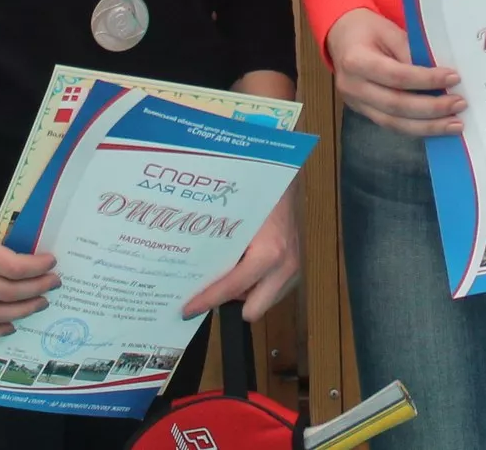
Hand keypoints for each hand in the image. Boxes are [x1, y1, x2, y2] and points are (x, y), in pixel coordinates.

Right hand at [0, 175, 61, 343]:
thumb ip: (3, 235)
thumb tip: (33, 254)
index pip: (11, 267)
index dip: (37, 268)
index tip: (51, 263)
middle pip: (5, 292)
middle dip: (36, 289)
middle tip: (53, 283)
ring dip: (20, 311)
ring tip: (38, 302)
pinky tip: (8, 324)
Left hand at [183, 184, 301, 322]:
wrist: (285, 174)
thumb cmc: (259, 191)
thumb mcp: (236, 218)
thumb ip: (221, 246)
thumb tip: (195, 271)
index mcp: (270, 254)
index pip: (233, 288)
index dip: (207, 300)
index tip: (187, 309)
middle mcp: (286, 267)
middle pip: (253, 310)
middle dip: (232, 302)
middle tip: (211, 287)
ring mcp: (295, 268)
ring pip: (263, 302)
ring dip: (245, 293)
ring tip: (229, 270)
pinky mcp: (298, 266)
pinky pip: (272, 290)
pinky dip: (257, 283)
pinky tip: (246, 263)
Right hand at [325, 8, 463, 135]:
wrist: (341, 36)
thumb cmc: (368, 29)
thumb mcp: (389, 30)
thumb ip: (411, 51)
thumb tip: (438, 74)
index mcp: (356, 60)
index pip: (396, 76)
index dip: (426, 80)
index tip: (454, 78)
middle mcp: (352, 87)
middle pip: (396, 105)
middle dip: (431, 108)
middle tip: (459, 104)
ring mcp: (355, 103)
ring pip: (394, 123)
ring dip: (427, 126)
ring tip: (454, 125)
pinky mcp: (363, 112)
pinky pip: (391, 125)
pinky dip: (417, 128)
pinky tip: (437, 126)